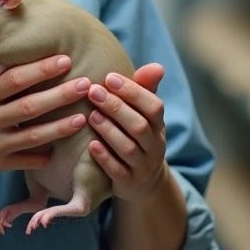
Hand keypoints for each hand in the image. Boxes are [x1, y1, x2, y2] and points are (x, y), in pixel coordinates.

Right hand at [0, 55, 92, 191]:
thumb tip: (9, 50)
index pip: (13, 79)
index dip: (40, 69)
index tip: (65, 59)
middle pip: (29, 105)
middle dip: (60, 94)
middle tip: (86, 83)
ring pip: (33, 135)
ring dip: (60, 127)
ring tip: (83, 117)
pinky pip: (26, 161)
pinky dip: (43, 156)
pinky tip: (61, 150)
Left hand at [85, 63, 170, 202]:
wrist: (143, 180)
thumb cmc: (138, 136)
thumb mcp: (143, 115)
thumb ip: (145, 90)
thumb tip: (157, 66)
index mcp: (158, 125)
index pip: (153, 106)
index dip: (133, 91)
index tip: (109, 78)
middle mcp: (154, 146)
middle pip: (139, 126)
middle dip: (116, 107)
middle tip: (93, 92)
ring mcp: (143, 167)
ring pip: (128, 149)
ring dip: (109, 131)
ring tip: (91, 116)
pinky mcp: (129, 183)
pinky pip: (118, 172)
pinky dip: (105, 158)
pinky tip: (91, 145)